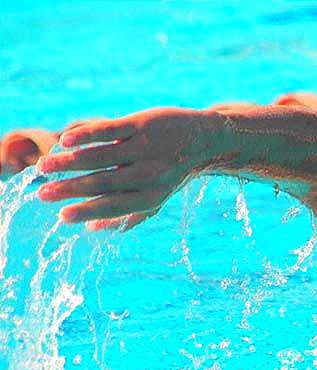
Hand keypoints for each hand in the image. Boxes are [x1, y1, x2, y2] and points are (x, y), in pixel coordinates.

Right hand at [37, 107, 221, 230]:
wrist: (206, 139)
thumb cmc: (173, 172)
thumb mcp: (157, 197)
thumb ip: (128, 215)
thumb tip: (92, 229)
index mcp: (152, 195)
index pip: (113, 206)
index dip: (86, 212)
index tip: (61, 216)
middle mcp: (150, 173)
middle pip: (102, 183)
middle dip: (69, 190)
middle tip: (41, 194)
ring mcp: (147, 147)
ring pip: (100, 156)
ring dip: (68, 162)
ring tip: (43, 167)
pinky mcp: (143, 123)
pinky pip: (111, 130)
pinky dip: (86, 135)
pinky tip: (65, 141)